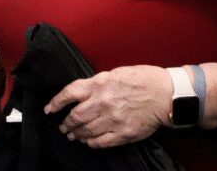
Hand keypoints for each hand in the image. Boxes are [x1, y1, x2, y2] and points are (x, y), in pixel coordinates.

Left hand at [45, 65, 172, 148]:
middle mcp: (103, 102)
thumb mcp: (115, 73)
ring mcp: (113, 119)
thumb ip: (97, 83)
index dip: (56, 102)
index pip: (69, 93)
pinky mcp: (123, 133)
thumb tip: (83, 92)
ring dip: (76, 134)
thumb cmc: (143, 80)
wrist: (166, 94)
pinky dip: (92, 143)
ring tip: (72, 135)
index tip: (50, 109)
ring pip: (86, 131)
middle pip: (75, 116)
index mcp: (99, 84)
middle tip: (63, 126)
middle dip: (66, 123)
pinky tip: (88, 142)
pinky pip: (102, 142)